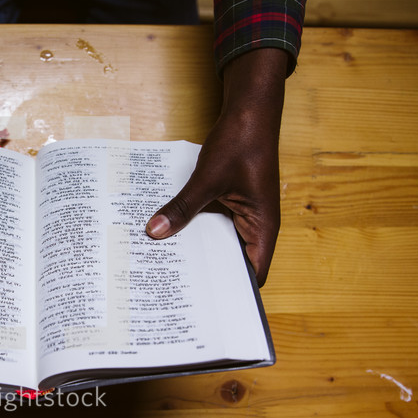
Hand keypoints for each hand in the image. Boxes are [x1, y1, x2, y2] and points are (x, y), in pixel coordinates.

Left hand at [145, 48, 287, 285]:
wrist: (249, 111)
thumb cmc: (242, 142)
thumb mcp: (208, 178)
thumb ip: (183, 206)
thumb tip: (156, 232)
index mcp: (262, 227)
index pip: (252, 274)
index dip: (232, 293)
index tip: (205, 306)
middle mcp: (255, 226)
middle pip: (231, 262)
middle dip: (206, 275)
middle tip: (174, 290)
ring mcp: (242, 215)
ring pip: (218, 243)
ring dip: (196, 251)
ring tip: (166, 268)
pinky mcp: (229, 204)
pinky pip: (210, 224)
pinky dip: (193, 230)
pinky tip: (168, 236)